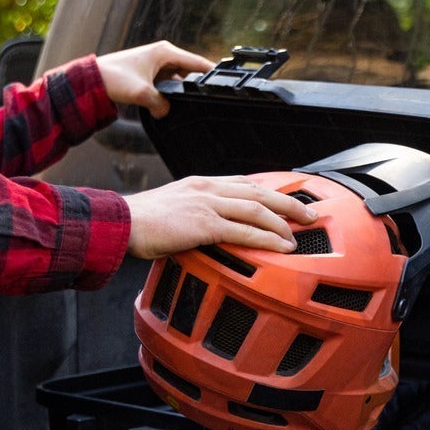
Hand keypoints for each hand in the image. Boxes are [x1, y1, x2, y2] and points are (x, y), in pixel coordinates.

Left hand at [97, 40, 213, 117]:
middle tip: (205, 101)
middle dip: (195, 86)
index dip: (212, 74)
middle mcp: (163, 55)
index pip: (197, 63)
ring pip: (178, 80)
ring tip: (187, 105)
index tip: (226, 84)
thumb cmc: (113, 78)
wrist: (90, 80)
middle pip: (190, 72)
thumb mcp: (141, 93)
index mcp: (165, 52)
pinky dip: (169, 94)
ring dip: (179, 92)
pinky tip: (169, 105)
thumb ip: (160, 104)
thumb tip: (167, 112)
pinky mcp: (149, 74)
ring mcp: (156, 64)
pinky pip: (167, 85)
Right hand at [124, 174, 317, 259]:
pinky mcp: (204, 224)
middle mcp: (208, 189)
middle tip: (310, 213)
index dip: (270, 191)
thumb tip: (207, 230)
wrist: (120, 223)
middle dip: (288, 203)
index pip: (244, 182)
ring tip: (300, 233)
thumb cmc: (140, 222)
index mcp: (201, 184)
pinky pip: (244, 231)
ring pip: (257, 209)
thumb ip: (194, 214)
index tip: (288, 199)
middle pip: (259, 191)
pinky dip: (268, 238)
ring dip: (283, 222)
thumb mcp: (172, 209)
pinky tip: (282, 246)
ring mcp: (207, 205)